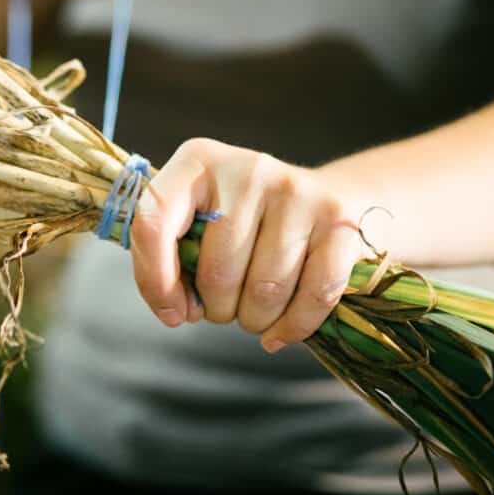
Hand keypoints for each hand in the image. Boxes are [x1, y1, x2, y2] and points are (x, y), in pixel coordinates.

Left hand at [129, 139, 362, 352]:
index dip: (155, 280)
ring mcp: (296, 191)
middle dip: (216, 309)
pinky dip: (294, 327)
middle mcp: (247, 169)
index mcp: (197, 162)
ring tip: (253, 311)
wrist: (323, 198)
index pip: (154, 221)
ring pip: (265, 290)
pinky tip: (281, 332)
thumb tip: (176, 309)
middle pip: (217, 272)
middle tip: (223, 306)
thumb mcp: (197, 222)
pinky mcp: (339, 220)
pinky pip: (315, 296)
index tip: (171, 313)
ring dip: (254, 320)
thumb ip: (170, 257)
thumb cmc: (243, 222)